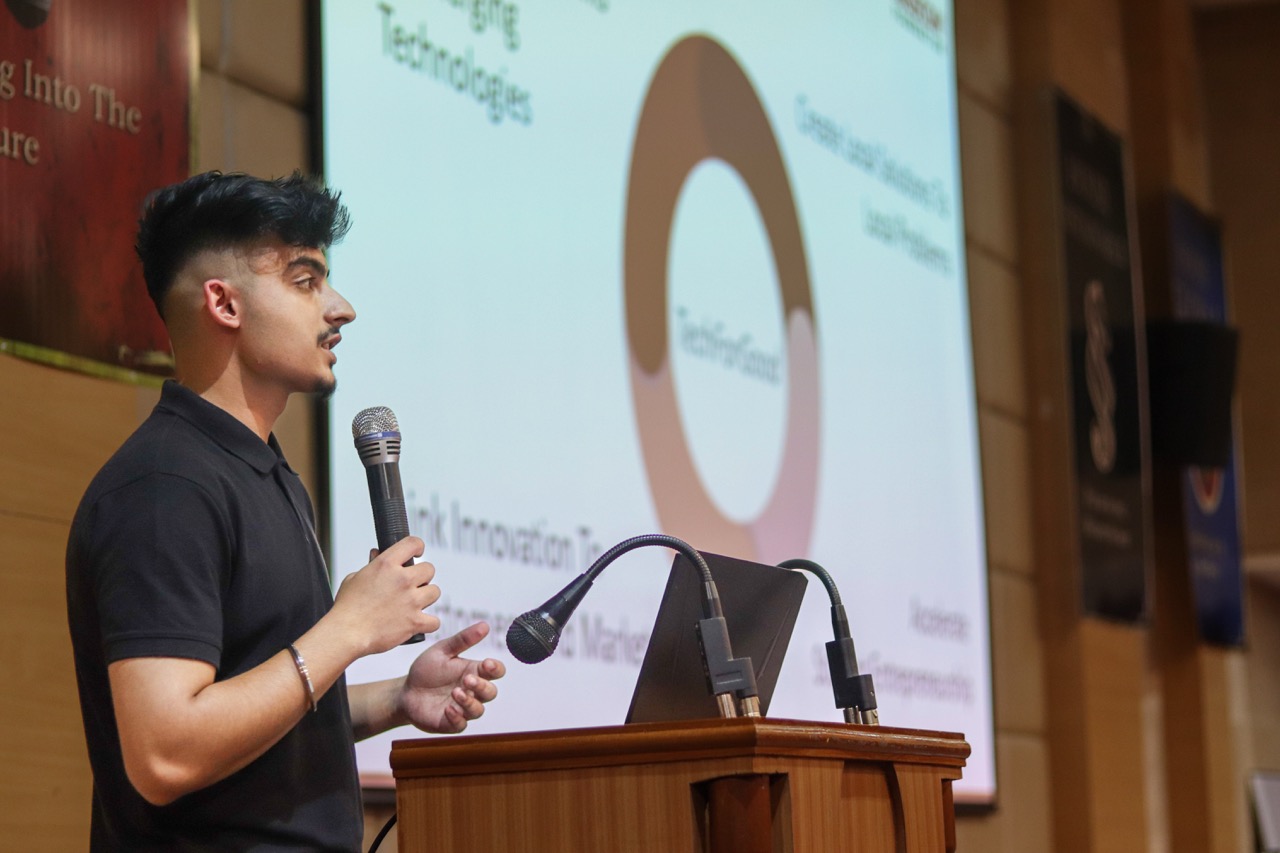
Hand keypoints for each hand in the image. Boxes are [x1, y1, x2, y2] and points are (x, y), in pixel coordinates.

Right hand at [331, 537, 440, 655]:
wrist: (346, 633)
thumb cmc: (347, 608)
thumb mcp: (354, 578)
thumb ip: (370, 565)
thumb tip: (376, 555)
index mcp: (386, 565)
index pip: (412, 543)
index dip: (417, 546)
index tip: (417, 552)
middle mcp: (402, 580)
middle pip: (429, 569)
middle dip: (422, 577)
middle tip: (412, 585)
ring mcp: (411, 601)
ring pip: (435, 592)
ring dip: (427, 597)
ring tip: (414, 603)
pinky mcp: (415, 621)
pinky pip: (435, 621)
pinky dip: (429, 623)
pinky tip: (419, 623)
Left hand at [397, 622, 504, 733]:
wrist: (405, 691)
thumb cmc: (426, 670)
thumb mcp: (442, 651)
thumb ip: (463, 639)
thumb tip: (485, 625)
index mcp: (473, 671)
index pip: (496, 672)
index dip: (496, 669)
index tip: (487, 664)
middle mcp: (472, 691)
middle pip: (491, 692)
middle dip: (482, 686)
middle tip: (467, 679)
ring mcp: (462, 708)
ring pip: (478, 710)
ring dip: (470, 702)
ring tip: (455, 692)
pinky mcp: (450, 722)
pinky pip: (461, 725)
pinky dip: (457, 717)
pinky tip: (448, 708)